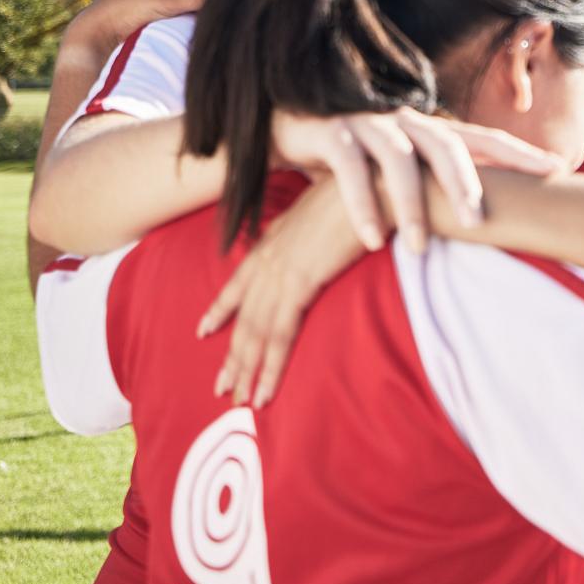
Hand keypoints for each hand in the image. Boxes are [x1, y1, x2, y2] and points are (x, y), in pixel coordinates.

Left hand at [65, 0, 222, 55]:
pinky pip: (196, 18)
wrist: (99, 33)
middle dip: (219, 2)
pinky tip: (206, 33)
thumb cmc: (126, 9)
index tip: (237, 2)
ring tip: (216, 27)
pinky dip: (201, 25)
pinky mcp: (173, 17)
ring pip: (206, 5)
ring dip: (210, 15)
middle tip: (228, 18)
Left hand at [198, 181, 360, 407]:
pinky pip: (278, 336)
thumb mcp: (331, 205)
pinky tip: (263, 392)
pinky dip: (269, 368)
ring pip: (256, 332)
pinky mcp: (300, 284)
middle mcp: (272, 256)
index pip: (240, 279)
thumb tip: (321, 230)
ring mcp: (282, 271)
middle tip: (222, 386)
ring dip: (247, 370)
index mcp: (278, 237)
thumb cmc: (366, 192)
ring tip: (240, 400)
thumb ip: (317, 224)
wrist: (378, 184)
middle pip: (244, 315)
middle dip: (233, 354)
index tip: (205, 328)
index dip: (222, 306)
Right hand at [269, 110, 565, 252]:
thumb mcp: (405, 169)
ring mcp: (370, 125)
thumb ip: (440, 185)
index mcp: (431, 129)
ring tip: (422, 249)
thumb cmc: (363, 158)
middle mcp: (407, 121)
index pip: (483, 139)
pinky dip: (362, 205)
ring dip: (412, 206)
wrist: (293, 124)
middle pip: (446, 145)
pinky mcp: (332, 134)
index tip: (560, 169)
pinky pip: (349, 170)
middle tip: (480, 222)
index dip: (521, 153)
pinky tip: (375, 239)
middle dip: (467, 183)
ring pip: (399, 160)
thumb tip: (489, 217)